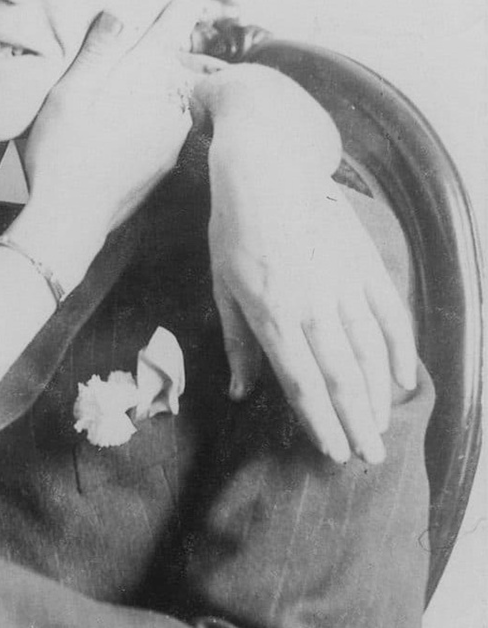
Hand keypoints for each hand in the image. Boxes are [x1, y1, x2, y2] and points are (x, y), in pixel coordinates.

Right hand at [18, 0, 215, 271]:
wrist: (71, 219)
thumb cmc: (62, 152)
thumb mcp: (70, 93)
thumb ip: (99, 50)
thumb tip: (123, 11)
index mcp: (145, 77)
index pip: (172, 24)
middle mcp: (170, 102)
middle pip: (166, 64)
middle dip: (149, 57)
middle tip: (115, 72)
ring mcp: (172, 134)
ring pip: (162, 97)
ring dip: (142, 96)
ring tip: (102, 113)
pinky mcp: (166, 160)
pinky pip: (158, 126)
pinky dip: (139, 123)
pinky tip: (108, 138)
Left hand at [208, 146, 417, 463]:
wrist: (268, 170)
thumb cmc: (234, 229)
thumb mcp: (222, 284)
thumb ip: (237, 342)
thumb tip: (240, 393)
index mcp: (271, 312)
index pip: (300, 381)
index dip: (320, 421)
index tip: (332, 452)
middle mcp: (312, 305)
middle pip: (341, 377)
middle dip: (357, 422)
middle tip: (369, 458)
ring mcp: (344, 284)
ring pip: (370, 353)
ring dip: (379, 396)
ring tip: (382, 428)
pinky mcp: (366, 265)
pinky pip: (391, 316)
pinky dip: (401, 351)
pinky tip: (405, 380)